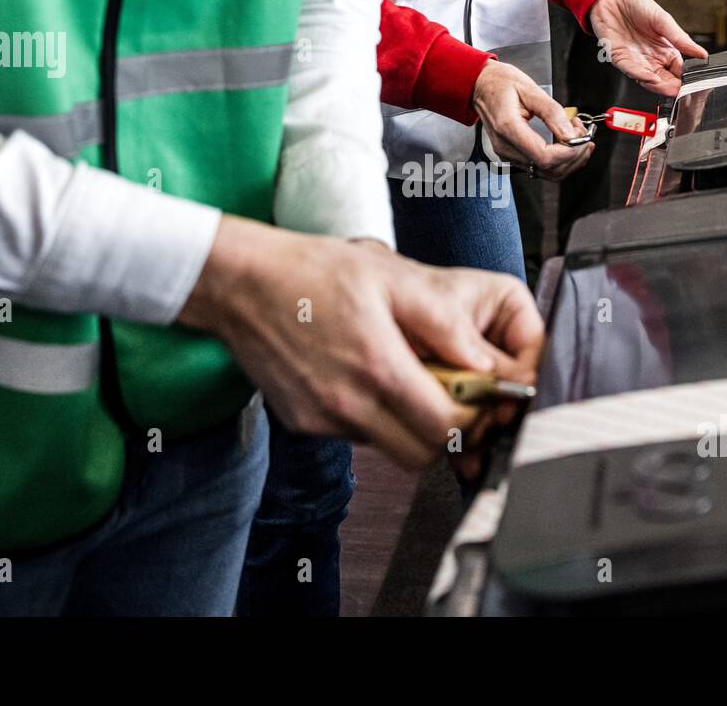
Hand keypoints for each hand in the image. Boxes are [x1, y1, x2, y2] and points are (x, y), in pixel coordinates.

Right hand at [177, 219, 543, 467]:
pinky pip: (355, 436)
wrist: (241, 282)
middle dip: (445, 431)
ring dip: (409, 426)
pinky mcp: (303, 422)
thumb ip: (444, 325)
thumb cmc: (311, 272)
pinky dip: (373, 418)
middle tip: (450, 393)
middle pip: (422, 455)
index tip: (478, 395)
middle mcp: (348, 404)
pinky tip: (366, 378)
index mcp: (377, 367)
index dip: (473, 417)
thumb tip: (484, 364)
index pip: (447, 429)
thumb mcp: (391, 279)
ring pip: (389, 448)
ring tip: (405, 378)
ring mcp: (322, 419)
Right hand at [471, 60, 593, 178]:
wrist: (479, 86)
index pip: (544, 157)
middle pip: (548, 169)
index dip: (568, 153)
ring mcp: (508, 154)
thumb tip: (570, 134)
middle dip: (574, 157)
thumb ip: (552, 113)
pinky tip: (568, 144)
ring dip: (569, 160)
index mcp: (508, 128)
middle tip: (585, 136)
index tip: (581, 139)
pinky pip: (540, 167)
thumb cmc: (500, 83)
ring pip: (547, 173)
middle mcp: (506, 147)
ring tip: (579, 138)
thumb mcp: (530, 89)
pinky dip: (559, 160)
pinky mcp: (513, 155)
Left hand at [588, 0, 707, 96]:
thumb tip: (702, 54)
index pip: (679, 71)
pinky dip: (641, 76)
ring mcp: (636, 60)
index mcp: (665, 50)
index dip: (686, 79)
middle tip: (682, 91)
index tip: (694, 84)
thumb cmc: (637, 5)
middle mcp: (651, 58)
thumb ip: (681, 39)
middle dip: (672, 87)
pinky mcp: (620, 59)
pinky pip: (631, 71)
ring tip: (670, 89)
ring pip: (648, 80)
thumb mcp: (664, 21)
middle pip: (664, 79)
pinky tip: (652, 78)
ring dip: (658, 86)